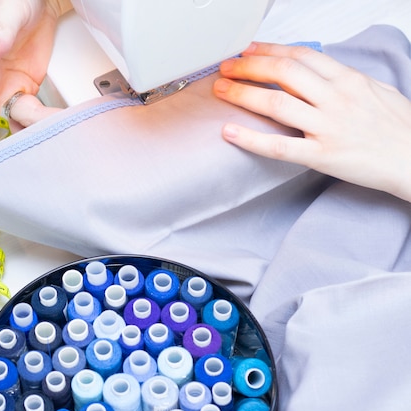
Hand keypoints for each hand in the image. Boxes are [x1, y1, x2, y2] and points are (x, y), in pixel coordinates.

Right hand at [0, 0, 70, 178]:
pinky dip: (35, 127)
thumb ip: (0, 34)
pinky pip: (27, 117)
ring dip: (22, 138)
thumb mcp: (9, 13)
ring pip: (10, 123)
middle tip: (5, 179)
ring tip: (37, 152)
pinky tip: (46, 136)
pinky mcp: (25, 89)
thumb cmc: (17, 0)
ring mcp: (7, 87)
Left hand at [213, 42, 410, 202]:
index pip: (300, 55)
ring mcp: (328, 127)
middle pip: (283, 72)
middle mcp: (336, 99)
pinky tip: (229, 132)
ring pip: (277, 103)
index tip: (247, 50)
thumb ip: (341, 79)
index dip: (268, 49)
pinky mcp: (323, 156)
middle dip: (248, 66)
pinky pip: (280, 147)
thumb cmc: (397, 127)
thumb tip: (312, 69)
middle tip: (226, 68)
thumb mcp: (373, 90)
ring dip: (242, 93)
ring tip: (221, 90)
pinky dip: (251, 139)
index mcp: (348, 80)